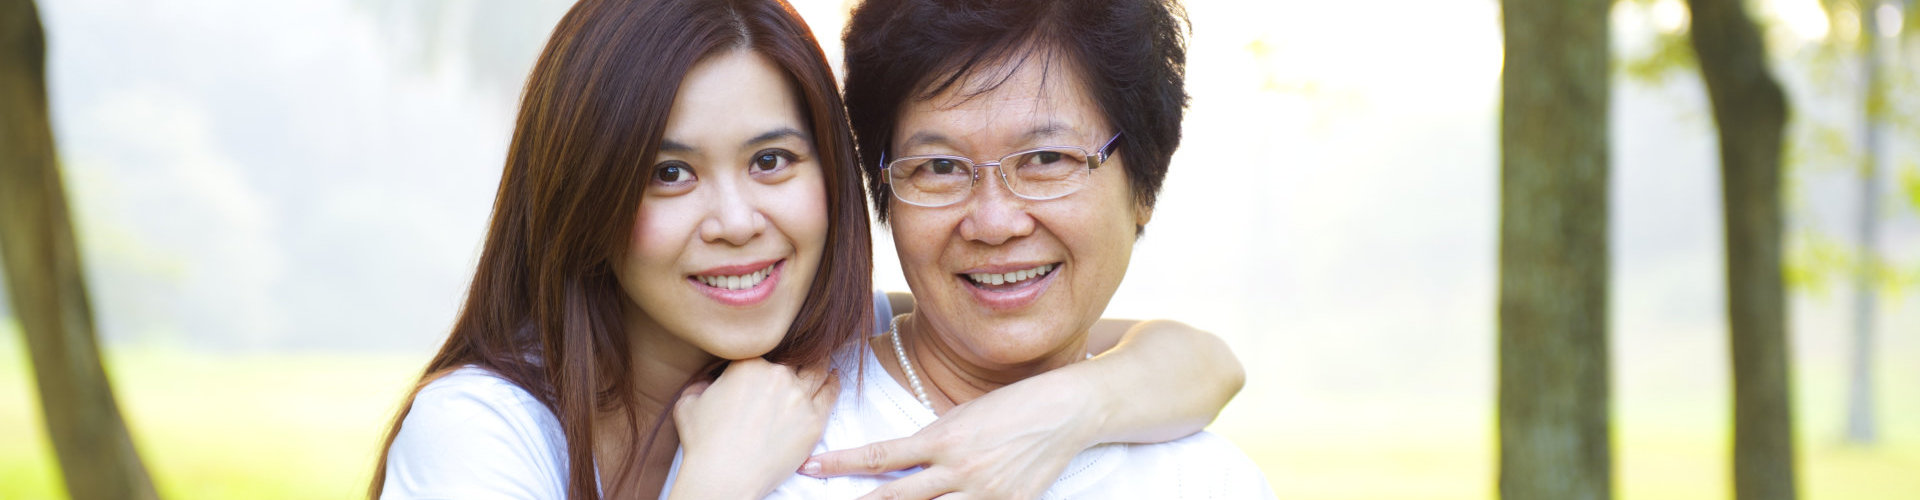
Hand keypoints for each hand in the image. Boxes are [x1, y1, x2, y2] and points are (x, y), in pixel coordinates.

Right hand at [669, 358, 838, 499]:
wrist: (724, 476)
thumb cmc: (704, 443)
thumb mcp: (688, 404)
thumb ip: (700, 385)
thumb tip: (708, 382)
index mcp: (749, 363)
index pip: (766, 351)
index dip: (769, 356)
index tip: (773, 361)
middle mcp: (778, 374)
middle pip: (794, 359)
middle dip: (795, 360)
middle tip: (802, 359)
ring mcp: (799, 397)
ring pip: (817, 370)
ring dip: (820, 364)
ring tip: (824, 362)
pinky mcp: (814, 420)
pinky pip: (830, 393)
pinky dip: (833, 382)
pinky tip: (834, 377)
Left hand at [799, 370, 1098, 499]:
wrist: (1066, 410)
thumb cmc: (1011, 407)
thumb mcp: (961, 417)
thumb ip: (929, 445)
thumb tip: (894, 466)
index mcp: (942, 438)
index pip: (880, 455)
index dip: (842, 464)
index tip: (810, 467)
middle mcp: (958, 470)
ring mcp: (984, 494)